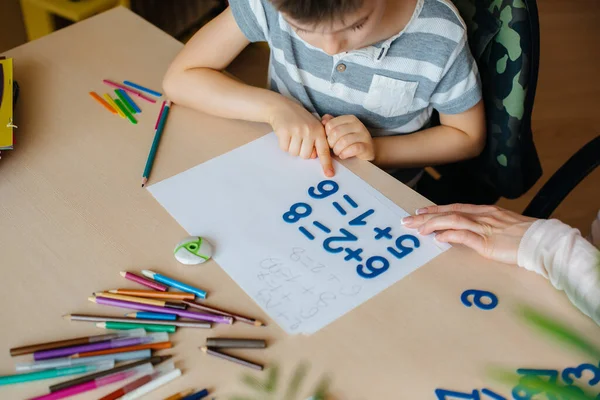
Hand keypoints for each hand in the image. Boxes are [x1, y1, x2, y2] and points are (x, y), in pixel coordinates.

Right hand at [269, 99, 333, 176]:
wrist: (282, 107)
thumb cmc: (298, 119)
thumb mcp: (311, 127)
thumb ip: (315, 142)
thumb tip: (313, 156)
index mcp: (318, 131)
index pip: (324, 150)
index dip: (326, 163)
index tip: (329, 174)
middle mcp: (309, 131)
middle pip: (305, 156)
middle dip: (300, 151)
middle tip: (298, 139)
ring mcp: (297, 131)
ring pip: (294, 153)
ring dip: (291, 147)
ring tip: (291, 135)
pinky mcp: (285, 132)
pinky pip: (284, 148)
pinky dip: (283, 144)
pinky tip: (284, 134)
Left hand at [322, 114, 374, 160]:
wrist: (366, 151)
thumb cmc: (350, 141)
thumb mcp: (340, 131)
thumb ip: (331, 124)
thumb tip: (323, 121)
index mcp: (350, 119)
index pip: (330, 124)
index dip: (326, 135)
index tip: (329, 140)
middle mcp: (358, 124)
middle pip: (336, 132)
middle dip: (331, 143)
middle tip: (333, 148)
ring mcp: (364, 135)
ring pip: (344, 141)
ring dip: (337, 150)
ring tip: (338, 153)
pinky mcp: (367, 146)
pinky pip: (353, 149)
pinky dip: (345, 154)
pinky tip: (343, 155)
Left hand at [401, 204, 536, 264]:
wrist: (544, 242)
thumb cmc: (526, 237)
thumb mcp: (503, 228)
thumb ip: (486, 228)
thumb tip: (468, 233)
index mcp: (487, 211)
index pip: (455, 208)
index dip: (436, 210)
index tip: (420, 212)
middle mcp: (483, 216)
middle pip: (448, 212)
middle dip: (426, 216)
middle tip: (408, 220)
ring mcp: (485, 228)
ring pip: (452, 220)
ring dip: (432, 224)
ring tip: (417, 229)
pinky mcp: (487, 242)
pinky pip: (464, 236)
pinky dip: (449, 235)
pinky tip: (437, 237)